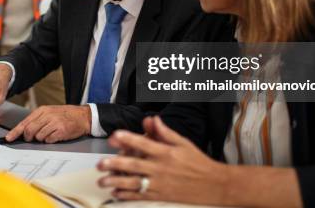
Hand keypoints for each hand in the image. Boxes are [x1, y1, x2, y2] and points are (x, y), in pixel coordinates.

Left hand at [5, 105, 91, 142]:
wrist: (83, 116)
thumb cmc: (65, 115)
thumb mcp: (50, 112)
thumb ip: (37, 120)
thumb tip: (24, 131)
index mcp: (42, 110)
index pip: (25, 122)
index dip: (15, 131)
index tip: (9, 138)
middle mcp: (47, 115)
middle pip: (29, 130)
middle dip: (29, 137)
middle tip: (33, 138)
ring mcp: (54, 123)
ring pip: (39, 136)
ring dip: (42, 138)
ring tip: (50, 133)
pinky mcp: (61, 130)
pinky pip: (49, 140)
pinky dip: (50, 140)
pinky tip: (56, 135)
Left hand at [96, 116, 230, 205]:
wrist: (214, 184)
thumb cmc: (198, 161)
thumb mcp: (183, 143)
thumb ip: (165, 132)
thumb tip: (152, 119)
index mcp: (166, 152)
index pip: (144, 143)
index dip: (128, 138)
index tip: (114, 136)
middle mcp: (161, 168)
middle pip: (134, 165)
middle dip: (115, 164)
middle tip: (100, 163)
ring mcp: (159, 183)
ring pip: (133, 182)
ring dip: (116, 182)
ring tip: (102, 181)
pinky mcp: (160, 196)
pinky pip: (140, 196)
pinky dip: (127, 195)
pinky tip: (115, 194)